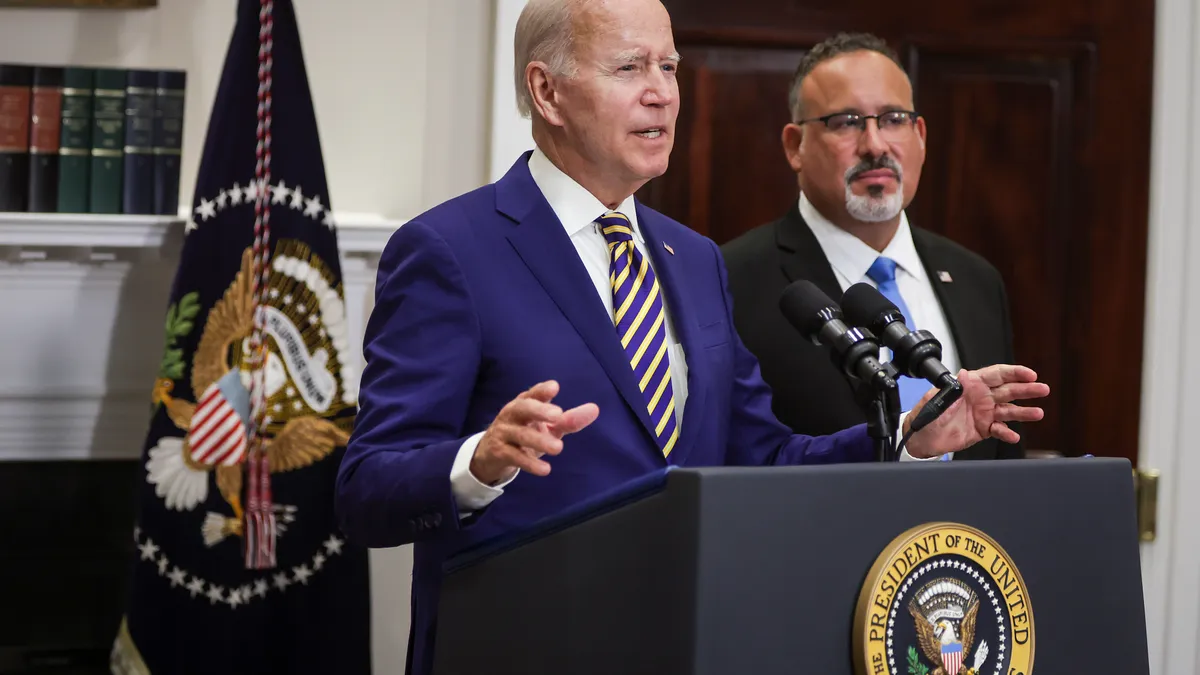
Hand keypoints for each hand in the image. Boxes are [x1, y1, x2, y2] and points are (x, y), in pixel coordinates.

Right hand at [469, 380, 598, 484]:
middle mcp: (512, 415)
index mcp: (524, 403)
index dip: (541, 390)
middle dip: (539, 410)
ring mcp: (504, 433)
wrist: (491, 454)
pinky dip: (530, 463)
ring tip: (559, 448)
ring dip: (539, 440)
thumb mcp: (547, 427)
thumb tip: (594, 409)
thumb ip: (568, 420)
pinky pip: (515, 457)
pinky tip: (545, 469)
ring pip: (520, 435)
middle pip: (523, 408)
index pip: (532, 394)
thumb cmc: (525, 433)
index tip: (554, 387)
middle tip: (557, 415)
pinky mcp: (500, 452)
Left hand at [904, 365, 1048, 458]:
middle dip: (1027, 389)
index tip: (1029, 374)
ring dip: (1023, 412)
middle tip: (1043, 389)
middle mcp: (981, 397)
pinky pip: (999, 430)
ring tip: (1037, 413)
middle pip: (1009, 391)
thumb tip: (963, 374)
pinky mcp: (983, 429)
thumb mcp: (937, 397)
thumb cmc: (926, 414)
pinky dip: (1007, 433)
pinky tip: (1013, 435)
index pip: (997, 374)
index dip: (1014, 373)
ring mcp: (984, 413)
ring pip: (1009, 411)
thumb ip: (953, 388)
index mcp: (971, 384)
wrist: (921, 438)